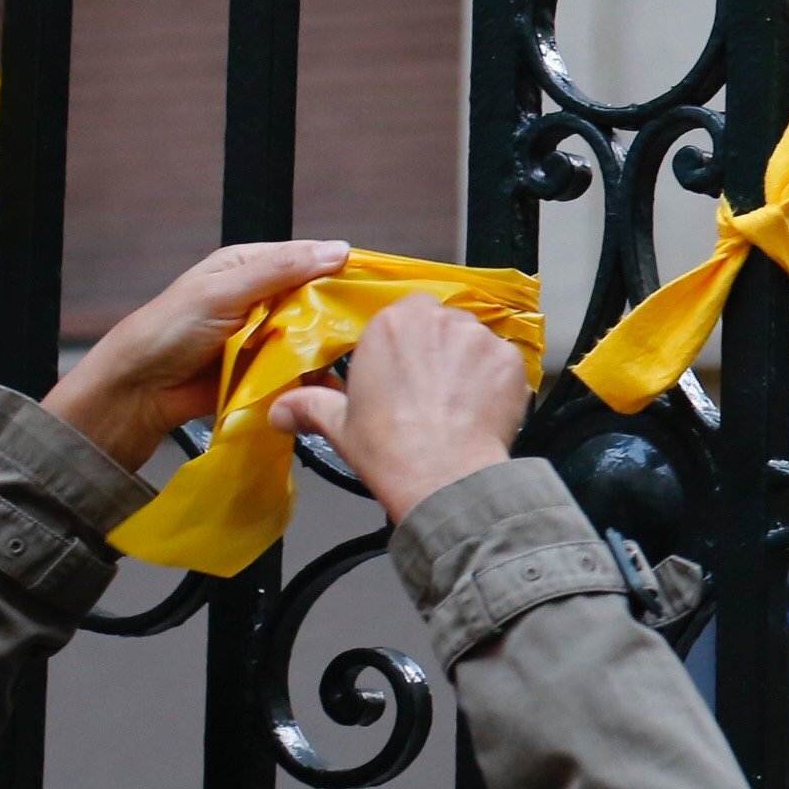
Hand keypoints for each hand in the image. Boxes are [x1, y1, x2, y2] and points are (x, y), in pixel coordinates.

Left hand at [44, 239, 351, 469]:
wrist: (137, 393)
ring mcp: (265, 336)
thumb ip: (280, 270)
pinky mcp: (265, 371)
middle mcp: (261, 298)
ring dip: (325, 348)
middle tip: (367, 328)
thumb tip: (339, 250)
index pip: (309, 259)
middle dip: (338, 314)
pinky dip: (311, 376)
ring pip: (312, 336)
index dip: (343, 269)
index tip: (381, 283)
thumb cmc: (168, 331)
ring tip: (350, 359)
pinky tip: (327, 383)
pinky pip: (300, 369)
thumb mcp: (224, 291)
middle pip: (317, 300)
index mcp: (250, 267)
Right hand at [266, 299, 528, 525]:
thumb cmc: (388, 447)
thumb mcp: (339, 425)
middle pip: (441, 322)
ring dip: (467, 360)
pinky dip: (496, 379)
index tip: (403, 366)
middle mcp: (437, 320)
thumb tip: (278, 410)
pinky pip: (503, 361)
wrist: (443, 475)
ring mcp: (478, 337)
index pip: (403, 313)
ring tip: (457, 400)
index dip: (406, 340)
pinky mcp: (510, 360)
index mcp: (390, 325)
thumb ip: (308, 406)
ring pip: (473, 339)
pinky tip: (482, 407)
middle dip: (436, 347)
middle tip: (430, 386)